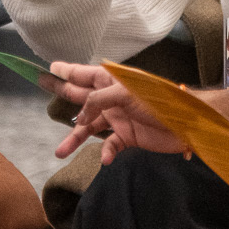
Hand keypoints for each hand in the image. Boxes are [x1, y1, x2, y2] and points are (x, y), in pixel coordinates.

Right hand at [52, 63, 187, 162]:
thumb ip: (99, 99)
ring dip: (75, 139)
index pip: (84, 74)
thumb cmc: (160, 101)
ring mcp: (119, 119)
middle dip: (62, 94)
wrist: (188, 125)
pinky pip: (110, 146)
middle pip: (81, 97)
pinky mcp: (128, 138)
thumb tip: (80, 117)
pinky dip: (106, 153)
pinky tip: (106, 160)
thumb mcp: (126, 93)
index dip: (67, 71)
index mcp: (112, 81)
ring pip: (90, 128)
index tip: (49, 69)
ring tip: (60, 151)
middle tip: (41, 87)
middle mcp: (112, 99)